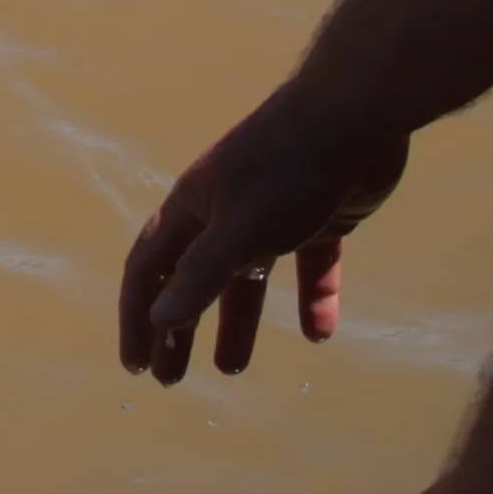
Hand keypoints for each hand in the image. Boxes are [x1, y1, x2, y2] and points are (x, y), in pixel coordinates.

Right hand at [118, 84, 411, 382]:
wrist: (355, 115)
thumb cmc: (285, 169)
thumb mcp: (238, 230)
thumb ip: (200, 276)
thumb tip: (160, 319)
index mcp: (192, 210)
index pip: (148, 271)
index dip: (138, 318)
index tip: (137, 365)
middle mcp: (224, 213)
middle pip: (192, 279)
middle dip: (180, 328)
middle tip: (172, 378)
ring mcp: (272, 214)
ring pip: (247, 279)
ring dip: (238, 322)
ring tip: (233, 368)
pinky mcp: (319, 217)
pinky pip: (309, 267)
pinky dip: (311, 298)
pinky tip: (319, 333)